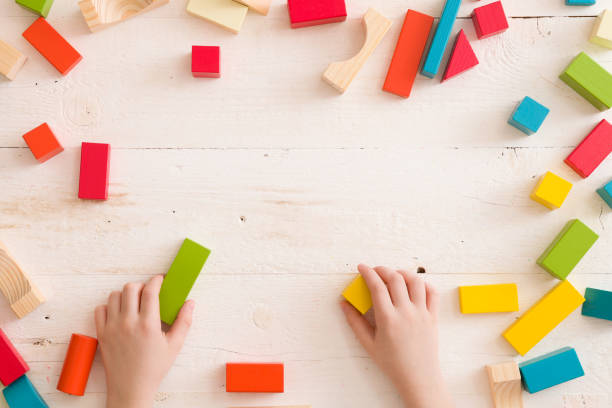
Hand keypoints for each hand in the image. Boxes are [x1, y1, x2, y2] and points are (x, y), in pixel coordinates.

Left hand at [95, 275, 193, 407]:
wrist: (131, 388)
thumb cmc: (154, 368)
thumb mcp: (175, 345)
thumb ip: (184, 321)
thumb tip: (190, 302)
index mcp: (148, 325)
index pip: (150, 291)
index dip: (156, 281)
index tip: (160, 280)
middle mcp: (128, 323)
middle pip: (130, 288)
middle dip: (141, 286)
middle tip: (148, 293)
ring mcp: (112, 327)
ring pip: (114, 296)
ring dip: (125, 295)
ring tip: (134, 303)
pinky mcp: (102, 333)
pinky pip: (100, 309)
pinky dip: (109, 306)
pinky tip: (119, 313)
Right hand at [341, 264, 453, 407]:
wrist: (418, 377)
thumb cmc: (392, 363)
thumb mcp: (369, 344)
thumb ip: (355, 322)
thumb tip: (344, 304)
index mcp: (388, 319)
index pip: (377, 287)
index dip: (367, 273)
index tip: (362, 268)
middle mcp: (406, 313)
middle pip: (395, 279)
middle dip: (383, 269)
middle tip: (375, 271)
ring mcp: (422, 313)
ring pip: (415, 281)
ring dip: (403, 273)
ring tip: (394, 275)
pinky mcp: (433, 317)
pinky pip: (432, 293)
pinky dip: (423, 284)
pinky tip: (414, 286)